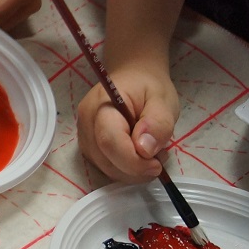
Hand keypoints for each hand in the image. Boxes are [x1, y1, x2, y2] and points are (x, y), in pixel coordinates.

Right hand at [77, 65, 179, 181]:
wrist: (133, 76)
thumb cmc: (148, 87)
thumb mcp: (163, 101)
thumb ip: (158, 123)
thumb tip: (144, 149)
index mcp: (102, 106)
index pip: (109, 142)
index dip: (134, 162)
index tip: (158, 164)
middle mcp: (86, 122)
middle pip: (106, 160)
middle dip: (136, 169)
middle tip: (159, 156)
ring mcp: (84, 135)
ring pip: (105, 168)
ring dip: (131, 171)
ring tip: (150, 153)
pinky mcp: (89, 145)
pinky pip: (105, 167)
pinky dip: (124, 169)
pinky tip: (137, 156)